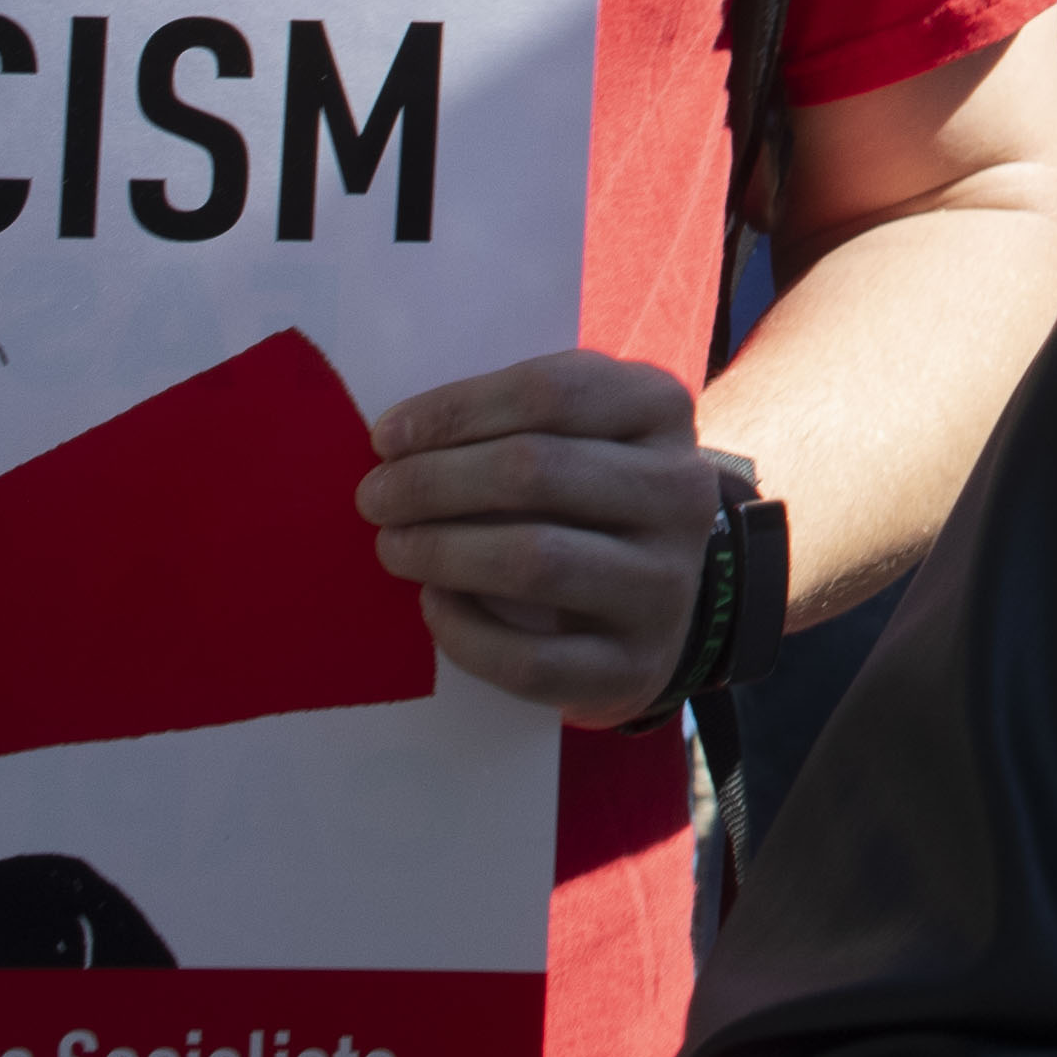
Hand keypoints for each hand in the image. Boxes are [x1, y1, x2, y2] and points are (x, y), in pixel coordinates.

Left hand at [356, 350, 731, 727]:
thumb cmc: (588, 494)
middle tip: (375, 497)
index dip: (457, 410)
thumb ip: (513, 418)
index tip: (387, 435)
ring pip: (536, 561)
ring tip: (393, 547)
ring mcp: (666, 584)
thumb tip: (399, 439)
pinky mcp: (634, 665)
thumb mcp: (581, 430)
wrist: (658, 596)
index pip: (556, 392)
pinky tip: (433, 605)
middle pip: (538, 470)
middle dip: (432, 482)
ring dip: (441, 551)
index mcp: (662, 412)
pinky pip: (530, 659)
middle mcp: (681, 492)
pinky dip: (462, 631)